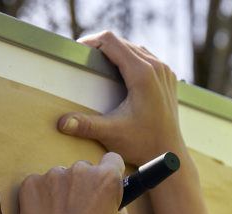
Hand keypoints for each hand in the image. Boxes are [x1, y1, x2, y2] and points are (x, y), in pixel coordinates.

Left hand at [13, 152, 134, 213]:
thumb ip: (121, 208)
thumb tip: (113, 202)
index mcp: (106, 179)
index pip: (112, 160)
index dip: (111, 173)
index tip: (105, 186)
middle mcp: (79, 171)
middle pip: (85, 169)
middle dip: (84, 185)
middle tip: (81, 211)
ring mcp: (52, 177)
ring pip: (61, 177)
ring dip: (62, 191)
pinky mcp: (30, 186)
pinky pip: (39, 185)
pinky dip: (42, 197)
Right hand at [57, 31, 185, 165]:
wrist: (169, 155)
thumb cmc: (143, 144)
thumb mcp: (112, 134)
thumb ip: (86, 125)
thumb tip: (62, 123)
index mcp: (142, 73)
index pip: (111, 41)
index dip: (91, 42)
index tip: (78, 52)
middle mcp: (156, 67)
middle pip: (122, 42)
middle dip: (101, 47)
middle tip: (84, 59)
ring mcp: (164, 71)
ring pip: (134, 48)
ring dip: (116, 52)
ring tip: (99, 63)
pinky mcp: (167, 78)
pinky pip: (146, 58)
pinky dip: (130, 59)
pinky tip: (120, 71)